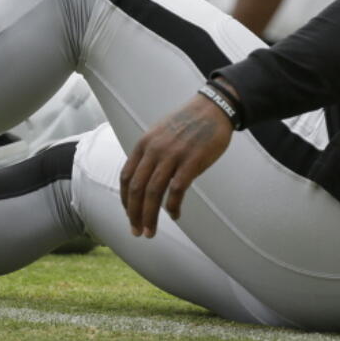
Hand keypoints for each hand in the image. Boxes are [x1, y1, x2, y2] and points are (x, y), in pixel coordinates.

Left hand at [119, 93, 233, 237]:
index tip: (129, 214)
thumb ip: (149, 152)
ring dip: (149, 216)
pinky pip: (177, 190)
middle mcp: (154, 149)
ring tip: (150, 232)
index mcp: (144, 143)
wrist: (213, 108)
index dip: (125, 199)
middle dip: (134, 214)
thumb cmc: (188, 122)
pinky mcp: (192, 161)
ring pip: (153, 193)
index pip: (127, 177)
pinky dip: (173, 207)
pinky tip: (175, 215)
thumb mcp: (160, 132)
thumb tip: (141, 177)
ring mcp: (173, 155)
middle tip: (136, 232)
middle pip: (137, 189)